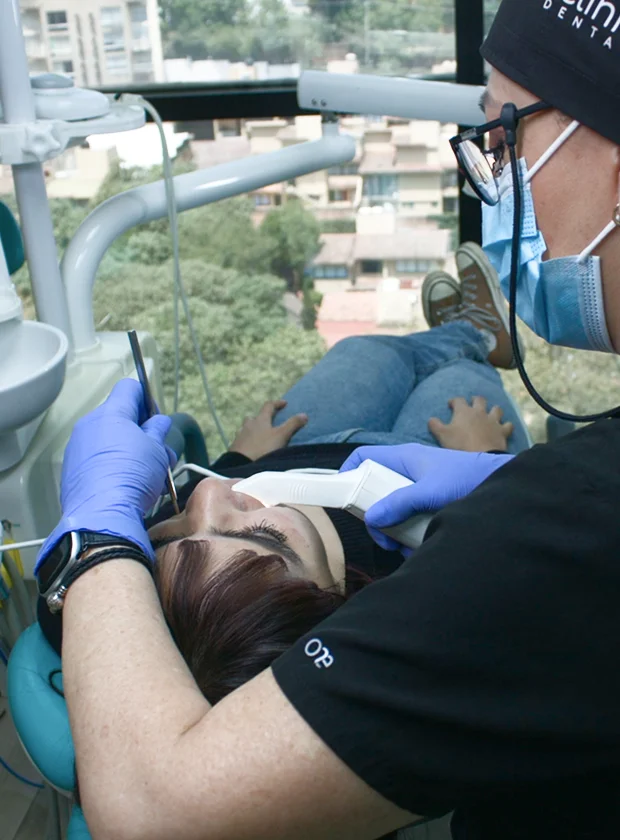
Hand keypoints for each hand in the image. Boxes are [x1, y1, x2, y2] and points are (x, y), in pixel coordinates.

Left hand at [35, 379, 175, 571]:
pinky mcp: (73, 470)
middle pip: (119, 417)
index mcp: (111, 413)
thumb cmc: (132, 477)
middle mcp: (89, 425)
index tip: (156, 418)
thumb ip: (158, 430)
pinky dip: (114, 466)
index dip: (147, 398)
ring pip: (110, 440)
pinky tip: (128, 486)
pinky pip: (98, 459)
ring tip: (149, 476)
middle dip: (142, 432)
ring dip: (130, 451)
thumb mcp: (156, 450)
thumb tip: (158, 422)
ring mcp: (78, 448)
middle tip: (159, 453)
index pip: (129, 388)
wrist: (102, 515)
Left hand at [229, 400, 307, 459]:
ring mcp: (240, 435)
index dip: (277, 403)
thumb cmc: (264, 448)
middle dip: (261, 417)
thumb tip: (304, 415)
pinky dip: (247, 440)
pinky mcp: (235, 446)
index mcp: (260, 419)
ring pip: (246, 428)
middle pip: (254, 417)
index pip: (268, 406)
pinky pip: (241, 439)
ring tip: (259, 436)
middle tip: (268, 422)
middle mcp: (248, 424)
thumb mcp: (281, 436)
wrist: (242, 464)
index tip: (284, 404)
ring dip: (252, 429)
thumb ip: (292, 424)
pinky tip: (251, 447)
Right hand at [341, 443, 512, 550]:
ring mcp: (419, 489)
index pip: (365, 456)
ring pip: (392, 509)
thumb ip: (401, 503)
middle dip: (374, 515)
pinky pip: (410, 520)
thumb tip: (372, 519)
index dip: (349, 471)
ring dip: (393, 530)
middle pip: (375, 490)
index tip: (343, 496)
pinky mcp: (430, 505)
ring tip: (402, 546)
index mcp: (404, 458)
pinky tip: (417, 547)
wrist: (504, 487)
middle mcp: (408, 472)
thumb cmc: (469, 479)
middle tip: (381, 535)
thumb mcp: (431, 492)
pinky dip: (410, 535)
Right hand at [429, 396, 513, 452]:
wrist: (480, 457)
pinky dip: (506, 425)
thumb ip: (435, 425)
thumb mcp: (442, 435)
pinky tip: (504, 427)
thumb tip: (431, 419)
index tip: (451, 405)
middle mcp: (479, 412)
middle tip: (472, 403)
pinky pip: (508, 425)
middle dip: (475, 400)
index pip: (458, 400)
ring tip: (490, 413)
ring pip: (496, 409)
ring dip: (493, 410)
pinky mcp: (503, 431)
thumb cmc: (459, 445)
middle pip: (479, 400)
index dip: (454, 401)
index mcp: (464, 411)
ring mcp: (493, 421)